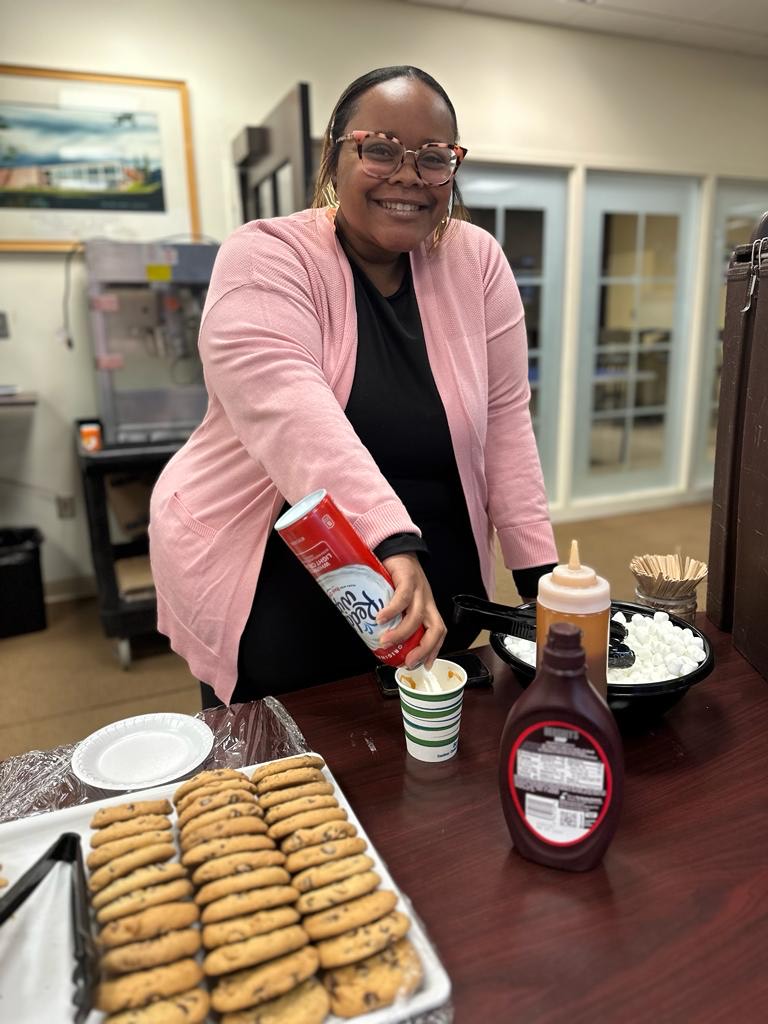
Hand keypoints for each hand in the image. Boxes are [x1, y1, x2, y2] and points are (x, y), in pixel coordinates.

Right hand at [376, 553, 445, 668]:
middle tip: (406, 661)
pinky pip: (402, 597)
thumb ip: (395, 617)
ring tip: (384, 641)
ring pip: (417, 616)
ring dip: (401, 632)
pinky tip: (380, 618)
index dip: (434, 650)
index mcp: (428, 607)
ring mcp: (419, 589)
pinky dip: (392, 610)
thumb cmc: (396, 577)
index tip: (425, 665)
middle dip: (422, 649)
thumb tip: (379, 639)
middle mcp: (427, 600)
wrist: (396, 548)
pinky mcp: (408, 578)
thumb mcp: (400, 600)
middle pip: (434, 628)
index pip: (439, 631)